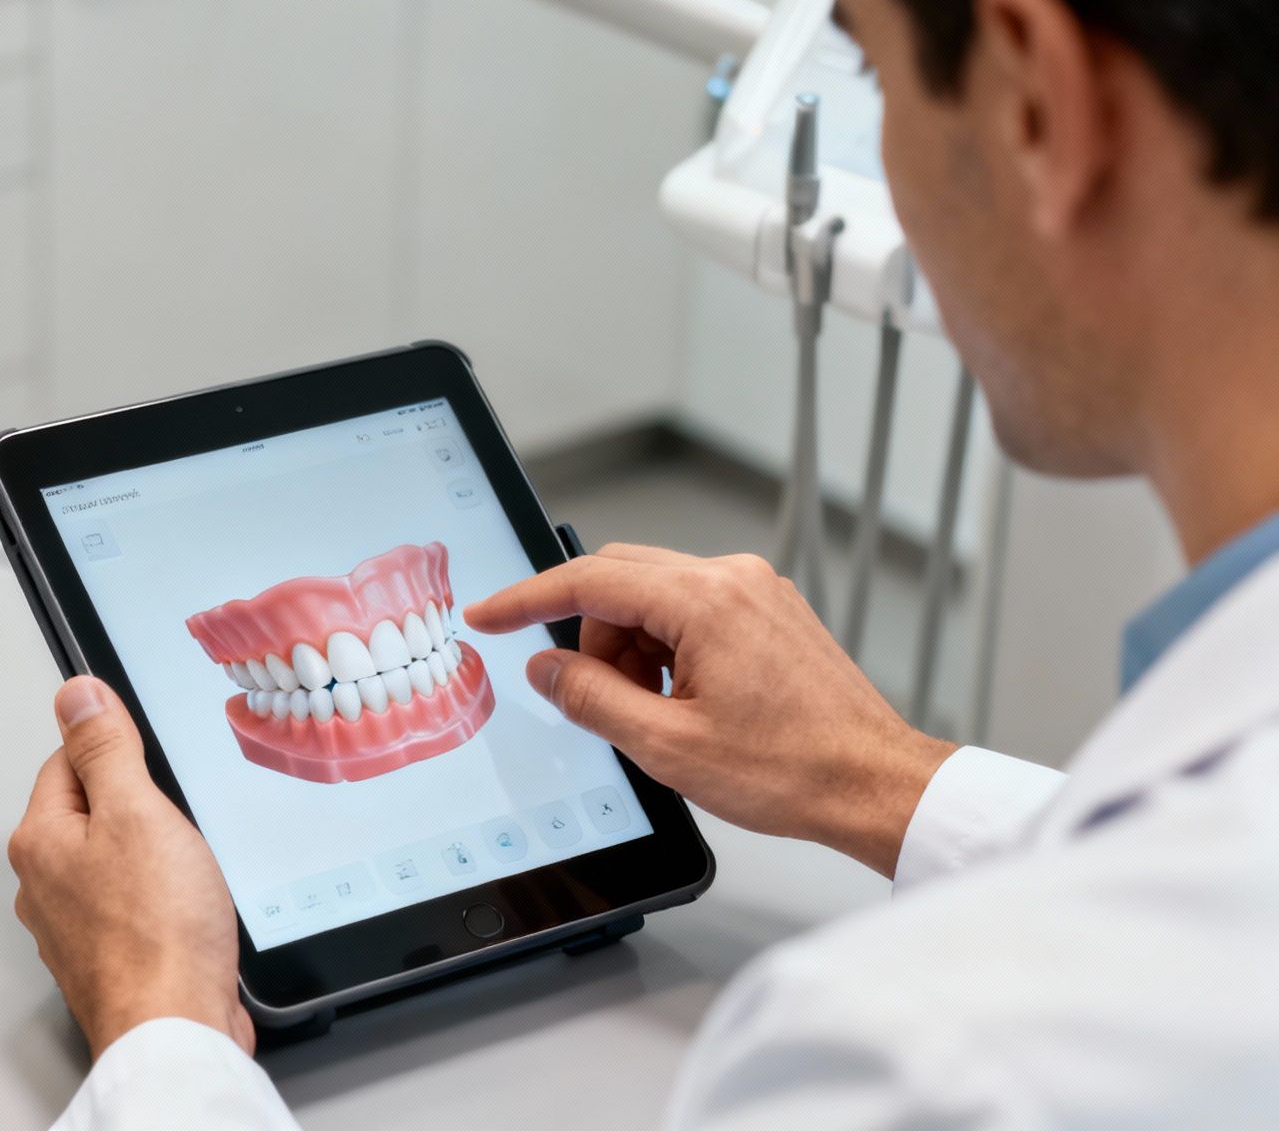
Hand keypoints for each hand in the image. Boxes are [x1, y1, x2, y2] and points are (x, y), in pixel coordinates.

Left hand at [8, 676, 253, 1058]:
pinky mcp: (107, 957)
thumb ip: (104, 748)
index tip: (151, 769)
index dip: (117, 756)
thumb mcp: (136, 811)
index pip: (66, 761)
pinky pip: (133, 906)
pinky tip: (186, 913)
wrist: (175, 1028)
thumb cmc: (157, 932)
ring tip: (183, 878)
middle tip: (175, 831)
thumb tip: (75, 694)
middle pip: (92, 812)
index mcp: (40, 840)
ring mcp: (72, 926)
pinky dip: (161, 902)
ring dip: (154, 860)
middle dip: (139, 812)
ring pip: (115, 862)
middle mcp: (43, 885)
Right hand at [465, 545, 956, 877]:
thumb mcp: (666, 746)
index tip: (487, 614)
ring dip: (629, 648)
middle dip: (588, 636)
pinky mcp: (770, 612)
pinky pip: (690, 612)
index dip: (526, 599)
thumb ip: (591, 698)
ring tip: (652, 712)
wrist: (875, 784)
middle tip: (585, 694)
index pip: (589, 579)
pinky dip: (666, 649)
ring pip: (654, 598)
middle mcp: (733, 579)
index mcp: (705, 600)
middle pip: (620, 581)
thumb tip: (547, 668)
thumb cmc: (793, 770)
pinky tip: (680, 701)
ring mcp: (756, 591)